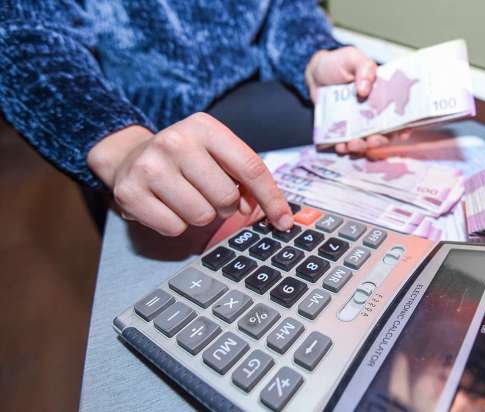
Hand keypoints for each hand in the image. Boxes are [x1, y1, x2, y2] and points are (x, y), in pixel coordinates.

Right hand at [87, 112, 292, 235]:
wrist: (130, 158)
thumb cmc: (185, 160)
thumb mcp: (216, 155)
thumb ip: (246, 178)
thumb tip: (274, 213)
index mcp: (204, 128)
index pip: (251, 168)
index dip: (271, 199)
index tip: (284, 221)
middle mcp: (176, 141)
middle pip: (226, 197)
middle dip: (224, 206)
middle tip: (207, 194)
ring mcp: (150, 166)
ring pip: (202, 216)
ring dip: (200, 216)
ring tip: (186, 198)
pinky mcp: (131, 192)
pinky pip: (175, 228)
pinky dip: (176, 225)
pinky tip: (166, 206)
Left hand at [305, 46, 410, 153]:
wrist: (315, 73)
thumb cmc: (337, 63)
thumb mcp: (353, 58)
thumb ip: (364, 68)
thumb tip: (365, 88)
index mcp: (382, 95)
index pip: (398, 113)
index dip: (403, 125)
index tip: (402, 133)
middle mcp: (372, 112)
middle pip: (383, 132)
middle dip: (379, 140)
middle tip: (372, 140)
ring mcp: (357, 122)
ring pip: (365, 141)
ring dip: (361, 146)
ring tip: (352, 144)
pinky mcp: (342, 128)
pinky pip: (346, 142)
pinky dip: (344, 147)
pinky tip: (340, 145)